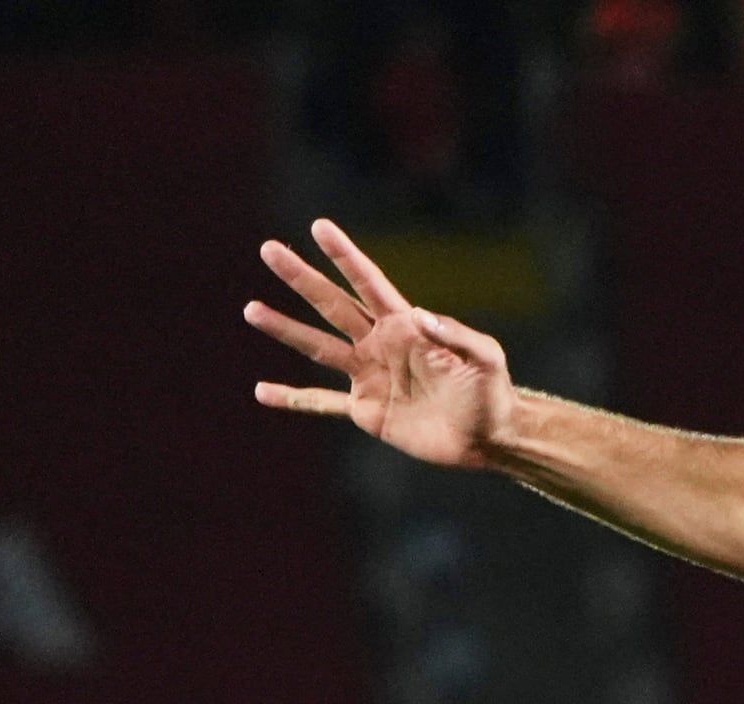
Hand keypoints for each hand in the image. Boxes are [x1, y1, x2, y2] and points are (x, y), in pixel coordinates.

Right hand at [245, 220, 513, 468]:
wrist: (488, 436)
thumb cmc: (492, 391)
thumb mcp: (484, 357)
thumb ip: (456, 335)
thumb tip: (419, 316)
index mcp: (404, 325)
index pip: (367, 283)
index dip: (345, 256)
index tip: (320, 226)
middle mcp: (379, 345)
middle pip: (331, 305)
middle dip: (301, 278)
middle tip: (268, 249)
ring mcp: (369, 376)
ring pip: (317, 348)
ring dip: (284, 329)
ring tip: (251, 309)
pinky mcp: (366, 410)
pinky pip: (322, 403)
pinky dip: (293, 399)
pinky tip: (262, 392)